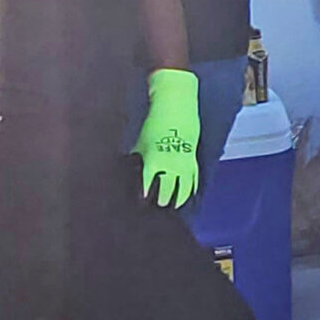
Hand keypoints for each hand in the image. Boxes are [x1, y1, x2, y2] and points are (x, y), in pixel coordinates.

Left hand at [134, 68, 201, 208]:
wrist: (175, 110)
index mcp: (155, 160)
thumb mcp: (140, 143)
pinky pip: (193, 180)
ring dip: (178, 198)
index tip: (142, 203)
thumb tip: (127, 172)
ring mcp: (184, 163)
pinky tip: (186, 197)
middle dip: (162, 200)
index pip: (149, 184)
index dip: (145, 195)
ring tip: (173, 208)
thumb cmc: (154, 126)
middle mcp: (171, 164)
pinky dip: (190, 190)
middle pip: (168, 189)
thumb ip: (136, 160)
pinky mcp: (193, 160)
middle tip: (158, 208)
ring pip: (183, 188)